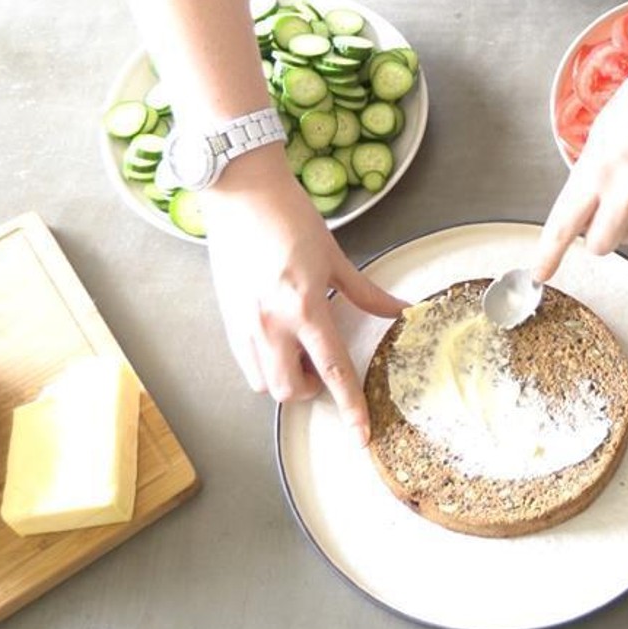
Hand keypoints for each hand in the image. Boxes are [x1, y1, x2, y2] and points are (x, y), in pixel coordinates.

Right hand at [200, 146, 406, 443]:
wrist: (241, 193)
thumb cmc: (290, 218)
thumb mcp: (335, 257)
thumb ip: (366, 293)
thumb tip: (400, 311)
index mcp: (303, 307)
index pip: (333, 371)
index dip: (350, 407)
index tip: (361, 435)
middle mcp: (270, 324)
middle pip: (291, 389)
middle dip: (311, 391)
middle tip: (322, 363)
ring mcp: (244, 324)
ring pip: (265, 383)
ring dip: (287, 378)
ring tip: (299, 346)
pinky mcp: (227, 318)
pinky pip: (246, 363)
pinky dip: (267, 363)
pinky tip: (279, 337)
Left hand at [533, 43, 627, 278]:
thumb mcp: (601, 134)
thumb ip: (590, 173)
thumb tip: (588, 202)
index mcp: (597, 170)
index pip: (565, 225)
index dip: (549, 254)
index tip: (540, 271)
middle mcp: (627, 192)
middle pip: (600, 246)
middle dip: (597, 235)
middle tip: (601, 212)